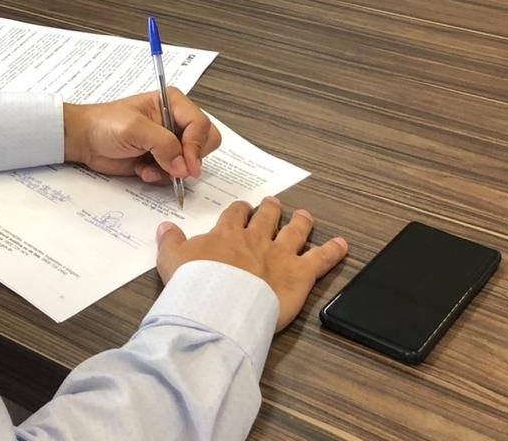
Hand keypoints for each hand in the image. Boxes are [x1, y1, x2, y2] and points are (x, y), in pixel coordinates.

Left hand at [63, 87, 220, 183]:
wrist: (85, 141)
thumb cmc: (105, 125)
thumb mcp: (134, 129)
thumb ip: (163, 144)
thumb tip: (184, 167)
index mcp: (173, 103)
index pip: (200, 124)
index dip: (197, 147)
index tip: (188, 167)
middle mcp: (175, 121)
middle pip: (205, 142)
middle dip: (188, 159)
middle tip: (171, 169)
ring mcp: (170, 141)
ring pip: (191, 162)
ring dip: (171, 171)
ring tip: (147, 167)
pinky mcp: (162, 159)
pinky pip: (175, 174)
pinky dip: (161, 177)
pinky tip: (142, 170)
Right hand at [157, 197, 348, 330]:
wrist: (219, 304)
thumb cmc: (195, 284)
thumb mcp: (171, 259)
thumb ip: (170, 241)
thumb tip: (164, 227)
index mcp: (227, 234)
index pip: (235, 214)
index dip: (240, 210)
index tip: (242, 208)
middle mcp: (256, 238)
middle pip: (267, 217)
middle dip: (271, 209)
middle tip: (275, 204)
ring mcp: (280, 254)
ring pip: (294, 232)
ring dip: (301, 223)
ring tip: (305, 216)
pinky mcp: (299, 274)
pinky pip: (321, 259)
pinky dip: (334, 251)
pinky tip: (343, 245)